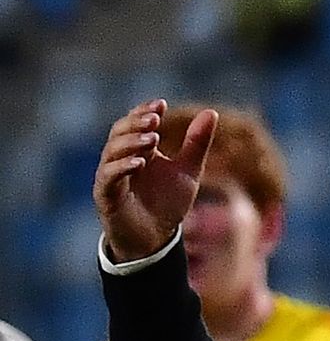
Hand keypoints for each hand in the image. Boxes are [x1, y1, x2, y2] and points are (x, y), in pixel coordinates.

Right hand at [94, 101, 214, 262]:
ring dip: (131, 143)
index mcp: (138, 149)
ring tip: (152, 138)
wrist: (156, 237)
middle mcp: (120, 158)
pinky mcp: (106, 195)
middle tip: (155, 118)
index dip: (145, 111)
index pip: (136, 123)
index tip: (161, 103)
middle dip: (136, 123)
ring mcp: (111, 176)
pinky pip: (109, 177)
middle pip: (120, 132)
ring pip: (112, 152)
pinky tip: (140, 163)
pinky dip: (123, 167)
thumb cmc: (168, 202)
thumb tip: (211, 112)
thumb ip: (197, 142)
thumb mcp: (189, 170)